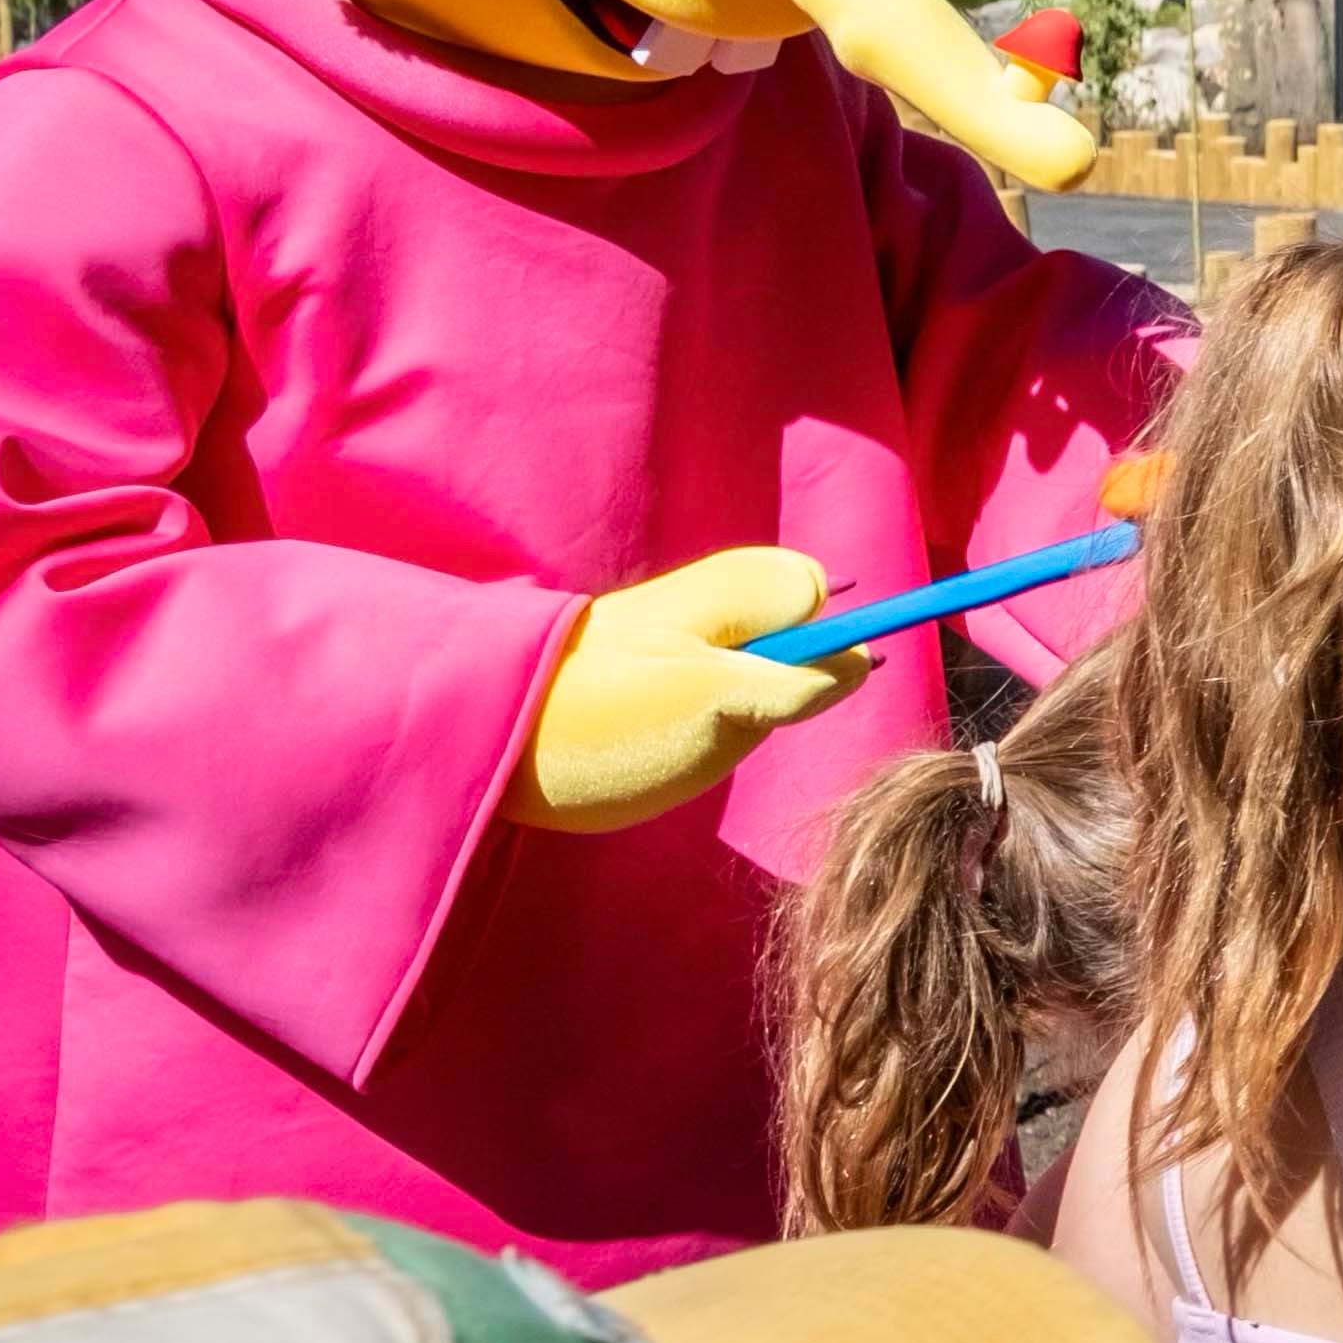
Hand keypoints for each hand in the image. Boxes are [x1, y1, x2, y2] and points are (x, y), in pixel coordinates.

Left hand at [507, 548, 871, 832]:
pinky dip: (706, 733)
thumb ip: (801, 681)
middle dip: (783, 688)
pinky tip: (663, 752)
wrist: (484, 748)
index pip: (817, 591)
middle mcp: (708, 607)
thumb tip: (858, 663)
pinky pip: (716, 704)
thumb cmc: (600, 722)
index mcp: (726, 590)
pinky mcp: (657, 684)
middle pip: (794, 638)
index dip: (828, 639)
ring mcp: (681, 645)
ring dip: (741, 722)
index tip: (814, 686)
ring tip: (682, 742)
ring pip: (759, 678)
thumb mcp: (718, 704)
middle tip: (731, 726)